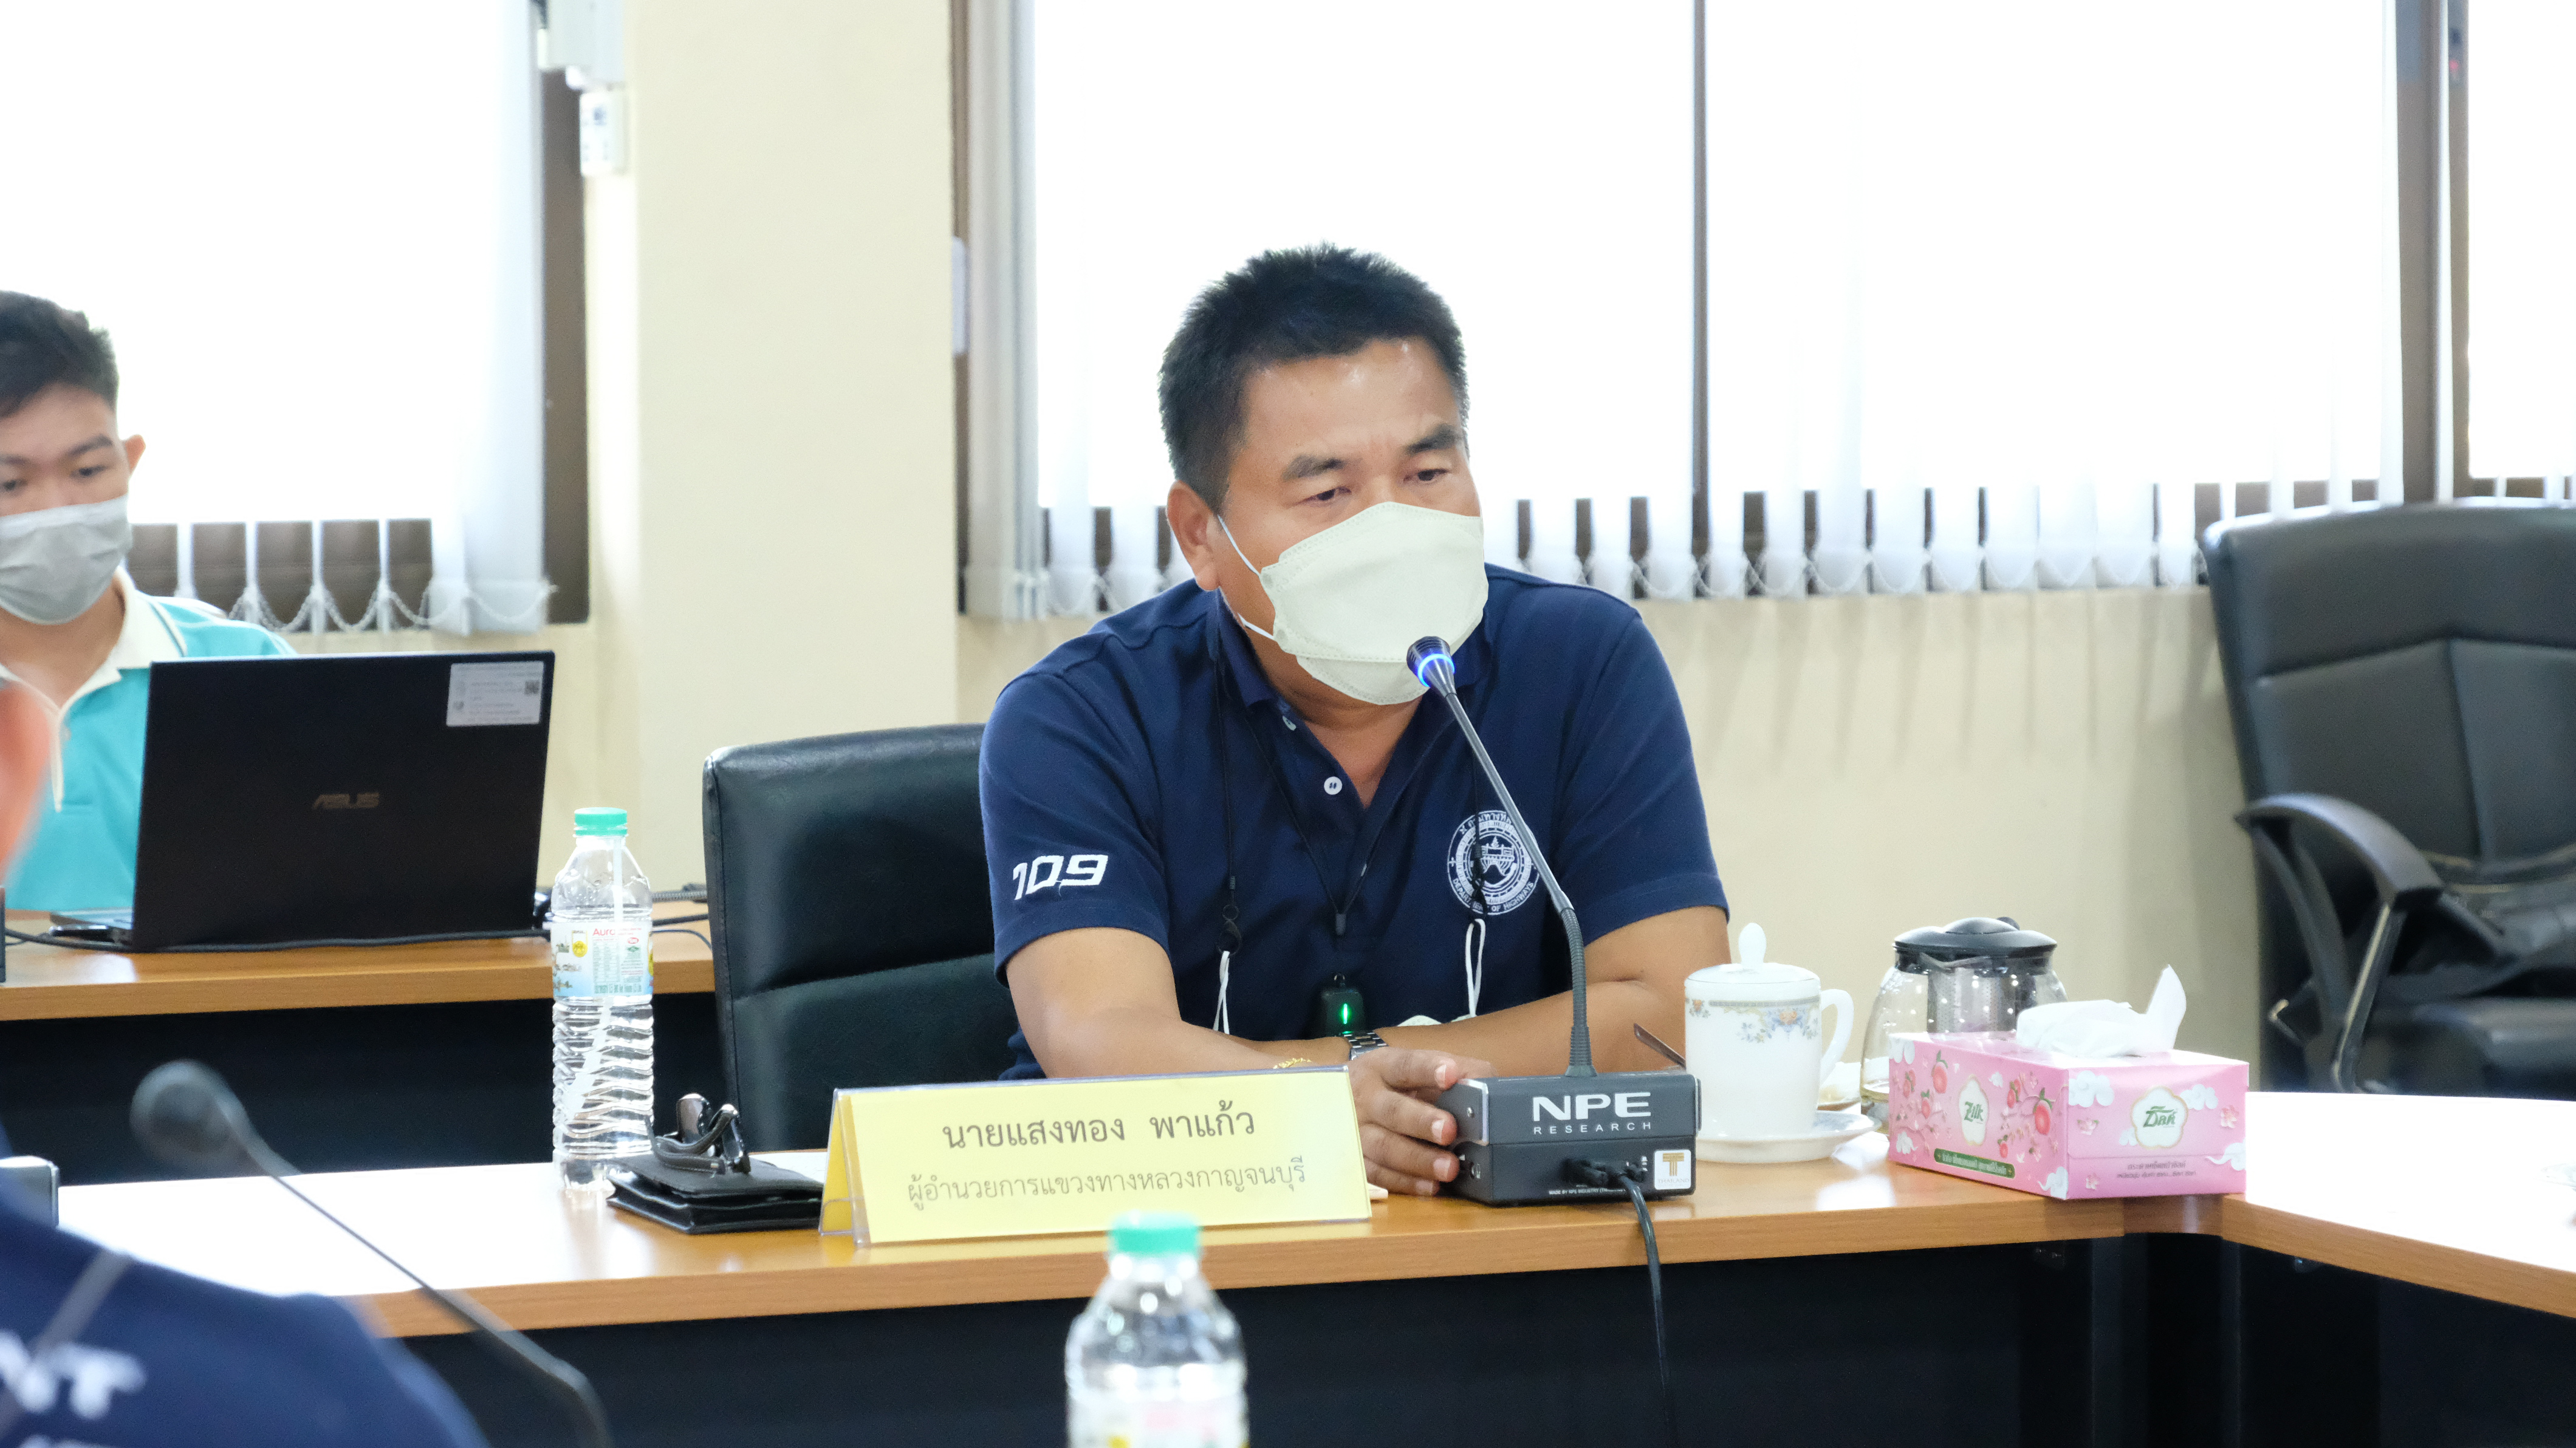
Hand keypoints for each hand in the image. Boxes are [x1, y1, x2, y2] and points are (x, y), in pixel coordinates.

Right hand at [1348, 1047, 1493, 1196]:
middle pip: (1392, 1110)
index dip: (1428, 1069)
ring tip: (1449, 1168)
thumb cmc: (1393, 1086)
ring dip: (1418, 1159)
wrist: (1339, 1099)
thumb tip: (1486, 1086)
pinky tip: (1431, 1186)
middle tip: (1449, 1130)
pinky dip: (1406, 1182)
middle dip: (1422, 1121)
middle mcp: (1365, 1098)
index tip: (1451, 1074)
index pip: (1405, 1065)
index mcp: (1383, 1068)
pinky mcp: (1355, 1160)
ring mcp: (1356, 1131)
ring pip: (1384, 1147)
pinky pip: (1378, 1175)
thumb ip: (1456, 1072)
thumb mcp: (1417, 1069)